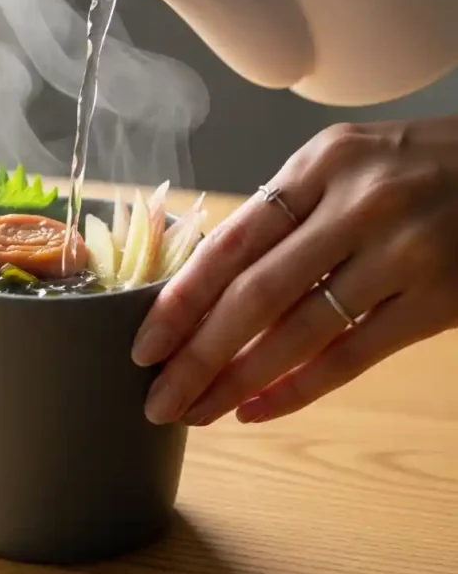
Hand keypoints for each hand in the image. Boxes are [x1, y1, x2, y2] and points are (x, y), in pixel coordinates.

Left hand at [132, 117, 457, 425]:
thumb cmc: (412, 164)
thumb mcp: (342, 163)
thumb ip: (284, 212)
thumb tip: (210, 282)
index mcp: (320, 164)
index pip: (234, 239)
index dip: (183, 297)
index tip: (144, 341)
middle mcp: (358, 205)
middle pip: (258, 293)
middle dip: (199, 353)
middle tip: (158, 397)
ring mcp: (403, 253)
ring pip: (301, 332)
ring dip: (240, 380)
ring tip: (198, 411)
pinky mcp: (438, 299)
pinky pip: (355, 355)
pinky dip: (301, 388)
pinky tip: (259, 409)